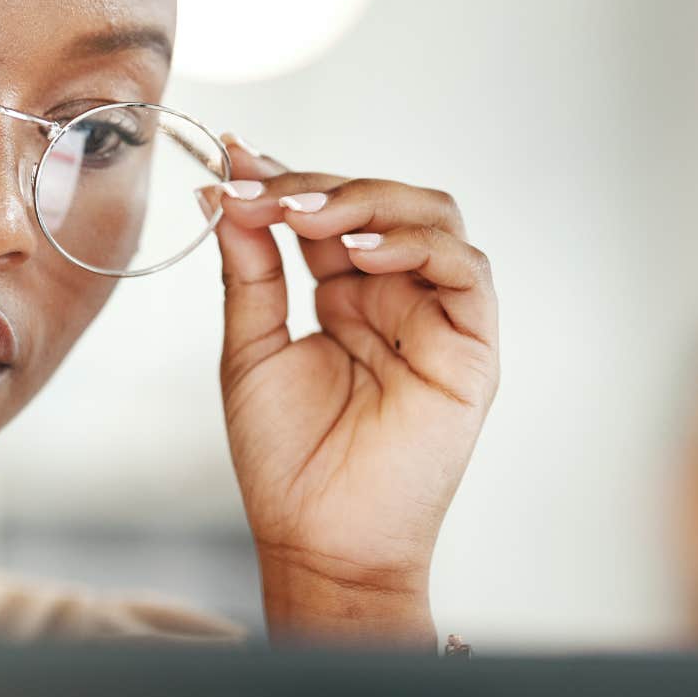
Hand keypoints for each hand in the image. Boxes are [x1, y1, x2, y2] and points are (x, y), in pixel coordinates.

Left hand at [204, 135, 498, 648]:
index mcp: (348, 295)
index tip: (233, 156)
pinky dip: (416, 246)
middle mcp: (398, 296)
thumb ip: (250, 271)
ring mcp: (438, 317)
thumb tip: (226, 192)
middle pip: (380, 201)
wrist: (319, 540)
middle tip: (262, 188)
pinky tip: (361, 253)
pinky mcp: (471, 346)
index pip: (328, 213)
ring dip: (368, 202)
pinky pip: (465, 270)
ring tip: (307, 215)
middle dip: (318, 185)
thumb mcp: (251, 349)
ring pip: (431, 217)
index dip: (287, 179)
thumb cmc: (287, 460)